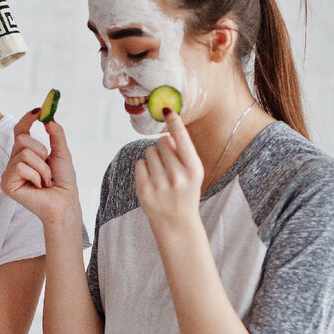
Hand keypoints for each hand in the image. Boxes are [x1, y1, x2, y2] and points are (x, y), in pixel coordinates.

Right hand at [1, 110, 80, 227]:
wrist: (65, 202)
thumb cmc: (63, 182)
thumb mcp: (62, 153)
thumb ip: (56, 134)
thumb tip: (49, 118)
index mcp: (25, 153)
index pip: (20, 130)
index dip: (27, 119)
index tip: (39, 111)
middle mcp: (14, 161)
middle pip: (22, 139)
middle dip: (41, 151)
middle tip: (48, 168)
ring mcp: (9, 172)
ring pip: (23, 153)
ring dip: (41, 167)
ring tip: (45, 180)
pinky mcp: (6, 183)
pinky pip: (21, 166)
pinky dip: (36, 175)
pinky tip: (38, 186)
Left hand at [134, 109, 204, 229]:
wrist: (177, 224)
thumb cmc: (185, 192)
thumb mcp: (192, 173)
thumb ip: (182, 153)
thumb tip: (167, 133)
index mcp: (194, 170)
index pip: (182, 139)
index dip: (174, 122)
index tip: (167, 109)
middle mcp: (178, 177)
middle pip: (162, 142)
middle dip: (163, 148)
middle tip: (169, 164)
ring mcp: (160, 185)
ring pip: (149, 151)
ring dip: (153, 158)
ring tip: (161, 174)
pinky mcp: (144, 191)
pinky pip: (139, 164)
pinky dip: (144, 168)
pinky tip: (152, 180)